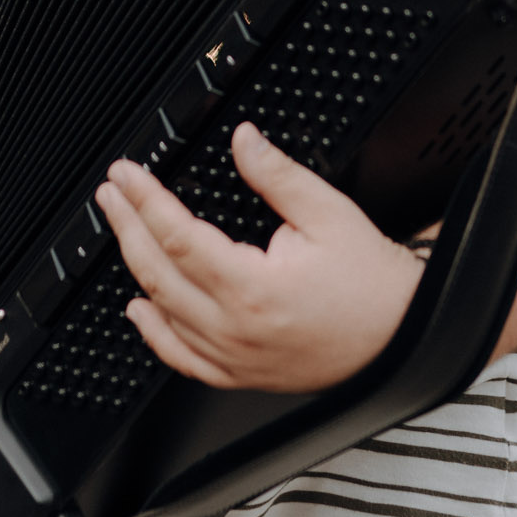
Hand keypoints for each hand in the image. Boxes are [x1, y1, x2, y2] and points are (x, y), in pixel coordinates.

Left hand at [95, 124, 424, 392]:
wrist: (404, 339)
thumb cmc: (374, 286)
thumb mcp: (330, 214)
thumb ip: (278, 176)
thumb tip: (244, 141)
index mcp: (251, 287)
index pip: (176, 234)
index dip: (145, 199)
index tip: (127, 174)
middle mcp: (234, 329)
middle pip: (156, 271)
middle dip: (127, 225)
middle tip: (112, 193)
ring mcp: (234, 358)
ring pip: (163, 313)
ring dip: (133, 269)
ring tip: (120, 230)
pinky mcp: (241, 375)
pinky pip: (182, 359)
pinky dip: (154, 333)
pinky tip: (140, 309)